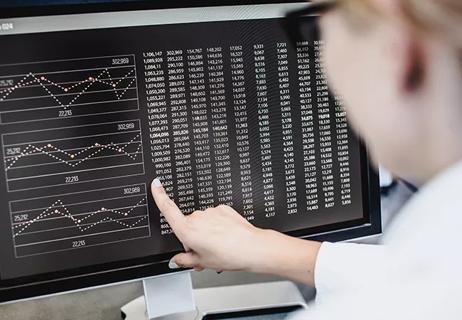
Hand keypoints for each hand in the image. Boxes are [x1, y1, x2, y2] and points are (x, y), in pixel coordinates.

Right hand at [151, 178, 321, 285]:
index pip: (168, 209)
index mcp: (188, 230)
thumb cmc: (229, 256)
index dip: (159, 195)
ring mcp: (212, 211)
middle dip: (193, 238)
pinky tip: (226, 237)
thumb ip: (185, 260)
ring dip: (207, 233)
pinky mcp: (224, 209)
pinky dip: (218, 227)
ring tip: (220, 247)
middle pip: (188, 225)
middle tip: (205, 253)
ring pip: (203, 222)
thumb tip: (177, 260)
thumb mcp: (203, 263)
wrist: (252, 248)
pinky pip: (216, 217)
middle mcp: (198, 217)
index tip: (155, 184)